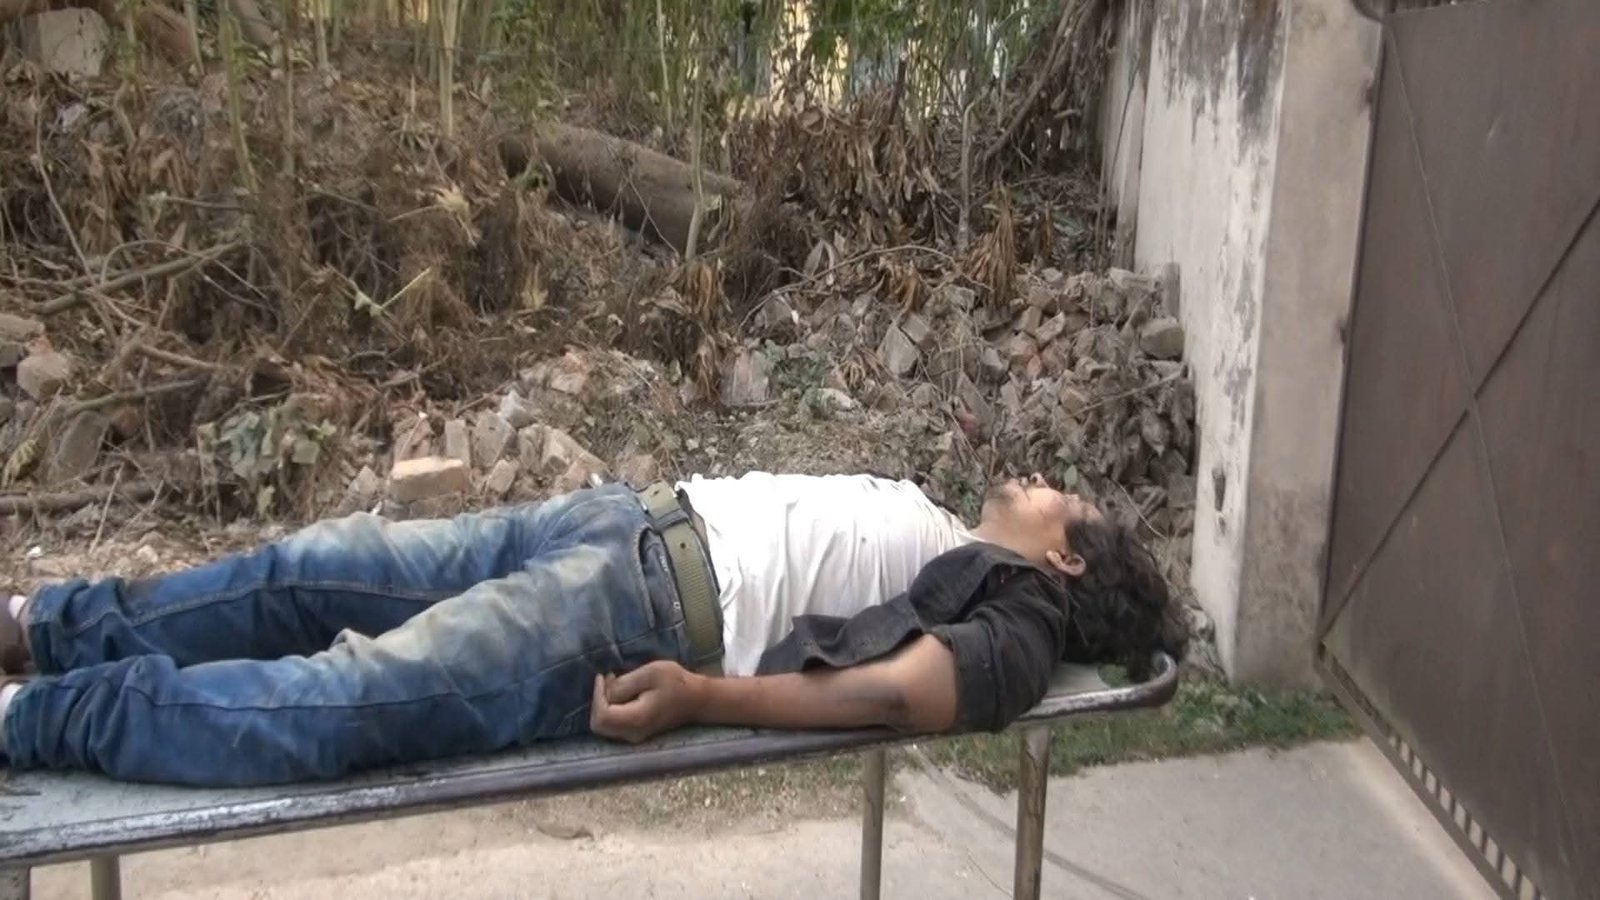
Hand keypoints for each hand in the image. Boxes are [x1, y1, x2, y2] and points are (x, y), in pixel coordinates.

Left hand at [589, 660, 704, 742]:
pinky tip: (622, 691)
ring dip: (604, 703)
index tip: (604, 676)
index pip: (601, 716)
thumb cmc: (676, 682)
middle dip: (598, 700)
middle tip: (608, 679)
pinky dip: (610, 708)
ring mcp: (634, 736)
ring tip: (615, 681)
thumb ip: (625, 683)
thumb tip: (606, 691)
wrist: (697, 699)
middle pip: (598, 725)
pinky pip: (613, 724)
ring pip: (604, 725)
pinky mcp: (635, 732)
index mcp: (636, 719)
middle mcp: (632, 733)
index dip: (597, 695)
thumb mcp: (651, 673)